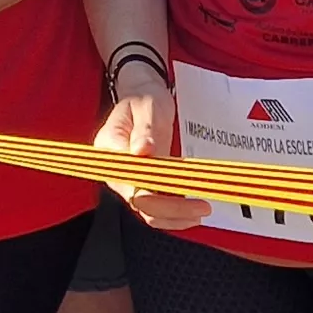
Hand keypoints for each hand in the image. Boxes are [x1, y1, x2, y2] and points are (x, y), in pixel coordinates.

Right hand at [90, 77, 208, 229]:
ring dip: (173, 217)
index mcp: (110, 148)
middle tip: (202, 207)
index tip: (181, 193)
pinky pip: (154, 205)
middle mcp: (116, 169)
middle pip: (138, 202)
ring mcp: (129, 178)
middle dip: (171, 210)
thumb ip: (145, 130)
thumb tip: (141, 151)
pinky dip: (173, 212)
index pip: (129, 182)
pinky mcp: (142, 181)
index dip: (154, 195)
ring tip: (200, 212)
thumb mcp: (147, 106)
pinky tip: (191, 211)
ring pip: (146, 210)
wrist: (144, 95)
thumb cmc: (144, 98)